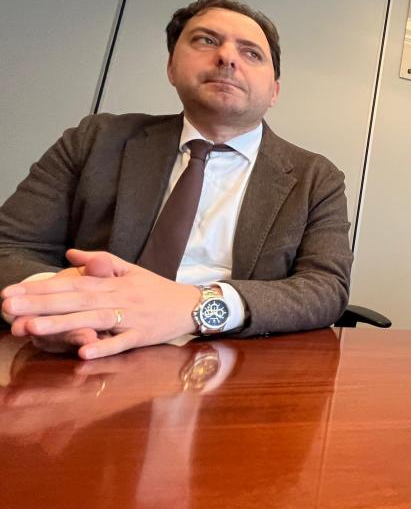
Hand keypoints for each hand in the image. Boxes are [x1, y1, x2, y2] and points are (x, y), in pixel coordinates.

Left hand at [2, 249, 200, 359]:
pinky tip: (82, 353)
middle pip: (75, 301)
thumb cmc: (158, 289)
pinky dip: (104, 347)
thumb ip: (101, 261)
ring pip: (93, 320)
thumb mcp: (132, 269)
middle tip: (7, 308)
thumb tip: (70, 254)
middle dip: (39, 305)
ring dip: (62, 325)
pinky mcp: (144, 336)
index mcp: (113, 283)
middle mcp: (119, 298)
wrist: (193, 304)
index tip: (10, 292)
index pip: (70, 284)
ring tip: (31, 328)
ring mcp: (131, 318)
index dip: (39, 288)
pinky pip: (122, 343)